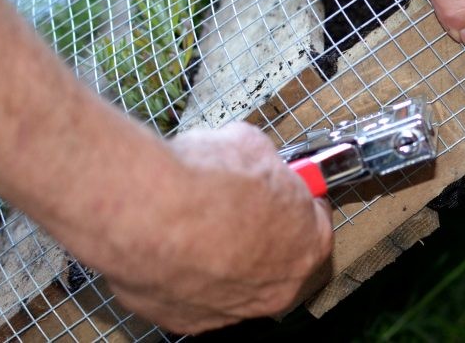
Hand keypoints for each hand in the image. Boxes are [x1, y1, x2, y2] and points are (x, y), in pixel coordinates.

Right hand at [94, 123, 332, 333]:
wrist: (150, 211)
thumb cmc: (206, 181)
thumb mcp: (253, 146)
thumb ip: (263, 162)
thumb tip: (253, 156)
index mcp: (306, 244)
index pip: (315, 222)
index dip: (297, 200)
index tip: (284, 188)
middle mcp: (276, 287)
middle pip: (278, 255)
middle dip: (262, 228)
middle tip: (239, 200)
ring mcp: (231, 309)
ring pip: (235, 278)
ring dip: (223, 252)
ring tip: (197, 219)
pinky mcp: (187, 318)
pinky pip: (195, 292)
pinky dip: (187, 270)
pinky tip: (174, 243)